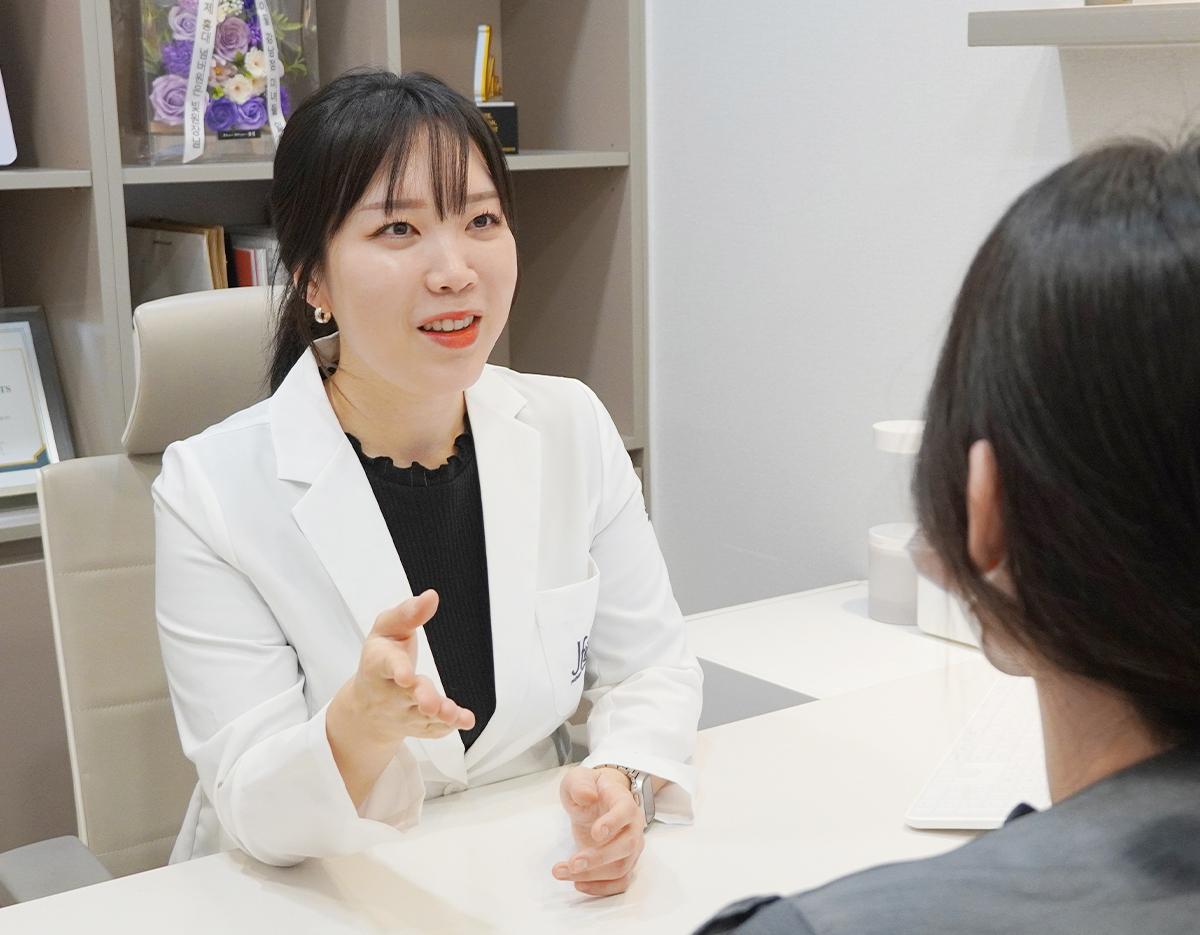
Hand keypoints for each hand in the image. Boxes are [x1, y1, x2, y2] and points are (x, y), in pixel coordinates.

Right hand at [349, 589, 474, 743]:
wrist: (366, 707)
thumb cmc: (381, 659)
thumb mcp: (386, 630)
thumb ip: (407, 614)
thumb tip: (431, 597)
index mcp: (379, 664)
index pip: (387, 665)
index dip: (398, 670)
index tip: (406, 675)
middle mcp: (389, 692)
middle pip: (406, 696)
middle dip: (421, 698)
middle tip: (431, 703)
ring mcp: (404, 713)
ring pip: (423, 716)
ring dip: (439, 715)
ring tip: (453, 714)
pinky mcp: (419, 726)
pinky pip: (434, 729)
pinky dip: (449, 726)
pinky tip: (465, 720)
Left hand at [552, 766, 645, 896]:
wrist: (597, 800)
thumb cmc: (590, 789)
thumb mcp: (578, 778)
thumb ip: (580, 784)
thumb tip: (587, 796)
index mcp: (623, 801)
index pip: (626, 811)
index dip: (614, 823)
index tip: (595, 832)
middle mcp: (633, 826)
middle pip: (626, 845)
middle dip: (599, 858)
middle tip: (573, 863)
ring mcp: (631, 847)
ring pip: (621, 868)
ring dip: (592, 876)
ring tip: (562, 872)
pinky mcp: (623, 863)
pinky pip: (620, 883)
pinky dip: (601, 888)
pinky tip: (578, 884)